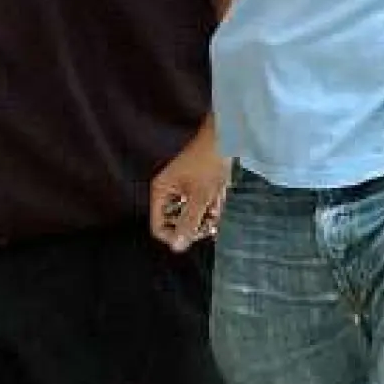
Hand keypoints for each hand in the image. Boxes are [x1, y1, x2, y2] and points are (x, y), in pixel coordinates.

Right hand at [150, 121, 229, 252]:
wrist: (225, 135)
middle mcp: (168, 191)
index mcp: (161, 191)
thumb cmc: (209, 162)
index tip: (195, 235)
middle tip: (211, 223)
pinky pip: (200, 204)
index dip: (175, 236)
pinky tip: (219, 195)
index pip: (158, 227)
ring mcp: (181, 188)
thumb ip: (189, 222)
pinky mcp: (195, 185)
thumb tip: (177, 248)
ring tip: (217, 202)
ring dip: (206, 214)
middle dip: (194, 224)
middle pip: (175, 222)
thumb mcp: (201, 196)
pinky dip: (210, 204)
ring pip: (190, 214)